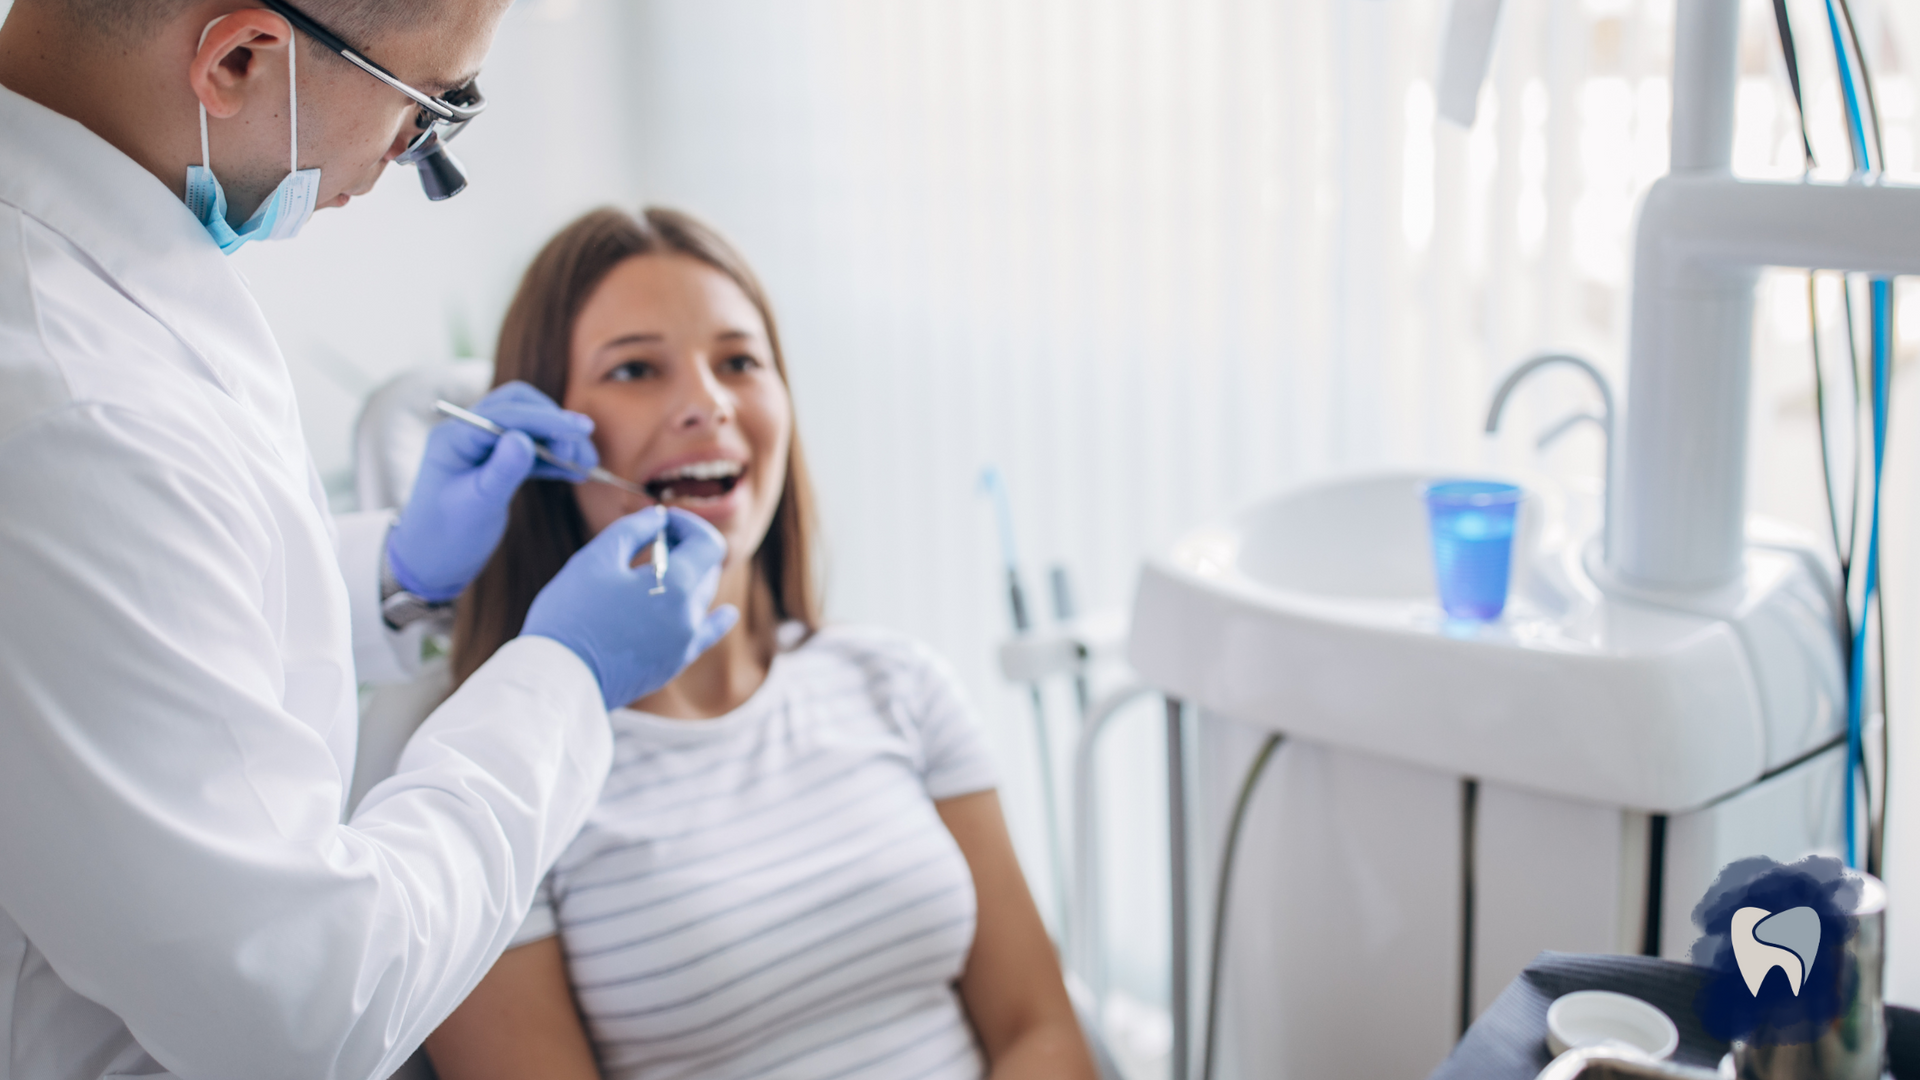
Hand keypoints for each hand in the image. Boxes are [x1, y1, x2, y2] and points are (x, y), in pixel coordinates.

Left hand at [388, 382, 598, 602]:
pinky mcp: (496, 464)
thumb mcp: (477, 506)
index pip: (506, 414)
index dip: (546, 419)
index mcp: (455, 436)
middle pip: (519, 408)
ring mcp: (482, 447)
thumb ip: (501, 471)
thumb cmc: (446, 537)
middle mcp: (468, 433)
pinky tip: (574, 472)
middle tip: (580, 449)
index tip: (580, 430)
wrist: (431, 563)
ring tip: (586, 464)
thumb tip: (526, 439)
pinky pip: (529, 451)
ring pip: (529, 428)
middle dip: (553, 423)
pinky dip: (553, 458)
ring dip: (558, 440)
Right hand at [522, 507, 738, 708]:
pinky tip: (727, 614)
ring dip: (687, 577)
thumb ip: (634, 529)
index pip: (709, 543)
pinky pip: (705, 636)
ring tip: (653, 571)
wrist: (558, 677)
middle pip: (706, 570)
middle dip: (685, 548)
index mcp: (679, 586)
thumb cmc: (571, 612)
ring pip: (700, 599)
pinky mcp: (672, 665)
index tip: (663, 522)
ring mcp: (684, 644)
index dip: (689, 524)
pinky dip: (717, 621)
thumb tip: (659, 518)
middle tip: (652, 541)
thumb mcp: (597, 558)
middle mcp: (691, 617)